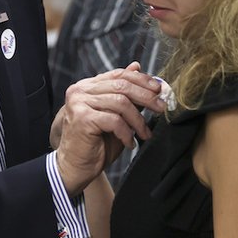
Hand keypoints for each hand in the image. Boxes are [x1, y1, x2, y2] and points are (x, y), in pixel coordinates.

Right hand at [53, 62, 165, 195]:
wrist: (76, 168)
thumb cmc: (96, 144)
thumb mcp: (116, 115)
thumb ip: (124, 94)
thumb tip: (138, 68)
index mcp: (87, 86)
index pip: (118, 75)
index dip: (141, 80)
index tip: (158, 89)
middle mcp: (80, 91)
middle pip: (121, 86)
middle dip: (146, 97)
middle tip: (161, 107)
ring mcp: (79, 103)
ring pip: (120, 102)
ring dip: (138, 120)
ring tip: (145, 133)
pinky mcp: (82, 118)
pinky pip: (114, 120)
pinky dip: (127, 133)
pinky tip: (130, 143)